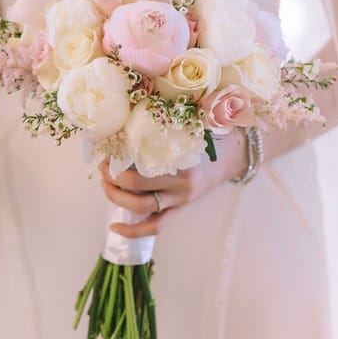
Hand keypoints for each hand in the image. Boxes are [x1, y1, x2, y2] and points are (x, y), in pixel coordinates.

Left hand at [99, 130, 248, 238]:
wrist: (235, 156)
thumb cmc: (210, 136)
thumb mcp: (193, 124)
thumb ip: (171, 117)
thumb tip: (135, 106)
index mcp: (181, 160)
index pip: (141, 163)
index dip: (118, 159)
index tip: (106, 151)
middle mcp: (180, 184)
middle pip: (135, 185)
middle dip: (111, 176)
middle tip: (102, 166)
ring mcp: (179, 200)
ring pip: (141, 207)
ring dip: (115, 197)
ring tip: (105, 184)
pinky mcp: (179, 210)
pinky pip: (155, 226)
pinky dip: (133, 231)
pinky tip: (115, 228)